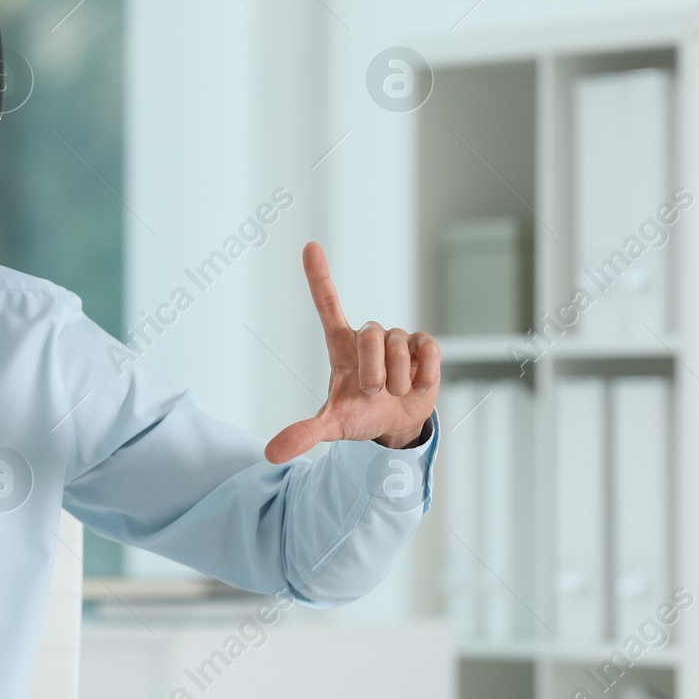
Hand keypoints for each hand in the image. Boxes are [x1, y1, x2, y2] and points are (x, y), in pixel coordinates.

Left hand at [264, 242, 440, 463]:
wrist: (396, 427)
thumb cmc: (360, 416)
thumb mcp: (332, 426)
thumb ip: (305, 434)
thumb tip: (270, 453)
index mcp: (341, 345)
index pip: (327, 303)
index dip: (319, 275)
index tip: (309, 246)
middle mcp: (368, 336)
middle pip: (372, 333)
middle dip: (374, 370)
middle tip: (373, 391)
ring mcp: (398, 340)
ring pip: (399, 346)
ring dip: (398, 379)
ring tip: (394, 392)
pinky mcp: (425, 347)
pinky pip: (428, 350)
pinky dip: (424, 374)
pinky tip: (418, 384)